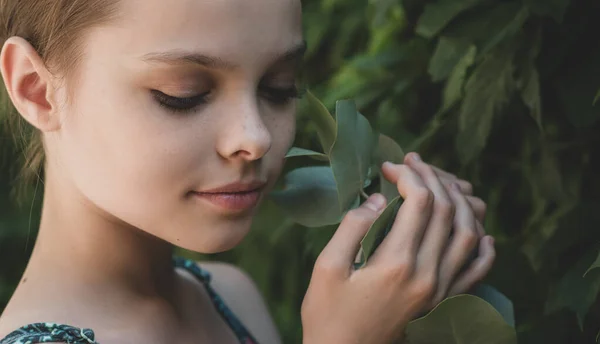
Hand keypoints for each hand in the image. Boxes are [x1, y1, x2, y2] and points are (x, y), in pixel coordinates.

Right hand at [301, 161, 489, 343]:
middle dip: (431, 177)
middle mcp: (427, 274)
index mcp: (397, 263)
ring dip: (460, 201)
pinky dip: (484, 247)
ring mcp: (441, 290)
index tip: (388, 166)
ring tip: (442, 182)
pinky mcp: (444, 302)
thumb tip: (379, 199)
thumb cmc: (328, 313)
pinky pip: (477, 270)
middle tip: (413, 162)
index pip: (419, 201)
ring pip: (468, 233)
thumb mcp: (327, 267)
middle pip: (446, 210)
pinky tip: (482, 232)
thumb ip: (353, 227)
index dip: (407, 175)